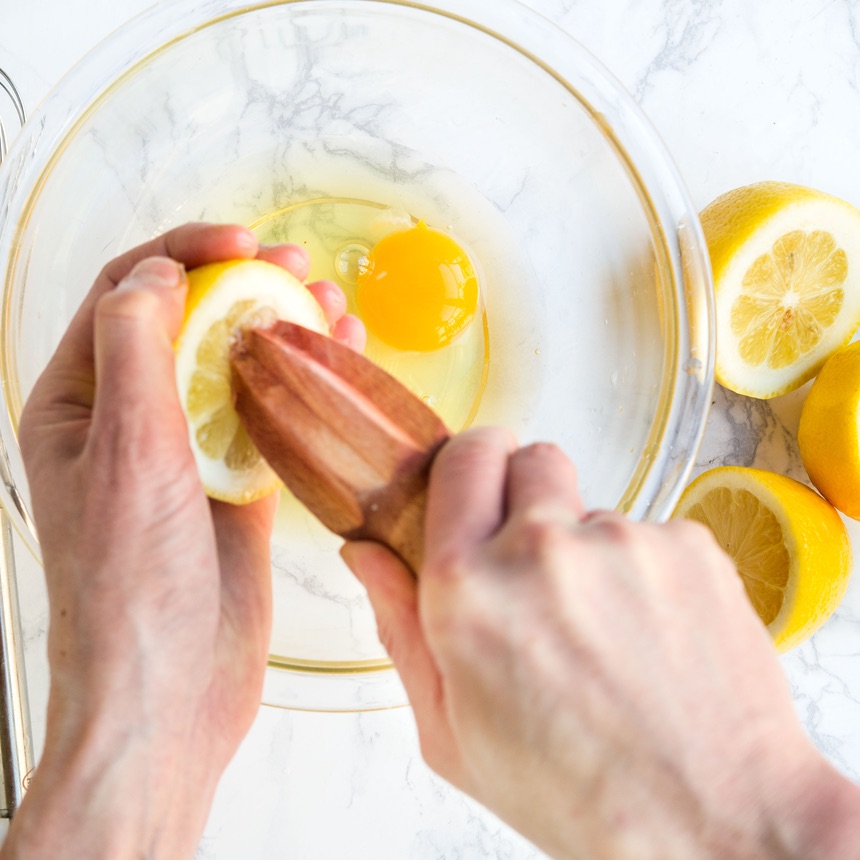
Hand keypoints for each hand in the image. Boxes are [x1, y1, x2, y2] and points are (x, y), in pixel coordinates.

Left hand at [4, 224, 363, 858]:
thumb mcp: (127, 453)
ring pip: (236, 366)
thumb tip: (157, 272)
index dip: (183, 250)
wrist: (172, 691)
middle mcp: (132, 420)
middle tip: (298, 263)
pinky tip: (337, 360)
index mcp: (80, 404)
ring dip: (281, 327)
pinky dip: (302, 383)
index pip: (127, 294)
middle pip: (190, 321)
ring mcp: (188, 452)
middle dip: (243, 280)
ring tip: (330, 300)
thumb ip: (138, 351)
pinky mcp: (237, 484)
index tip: (241, 239)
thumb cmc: (131, 586)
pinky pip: (269, 416)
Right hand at [342, 429, 859, 859]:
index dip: (467, 466)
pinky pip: (652, 534)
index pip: (461, 459)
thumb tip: (367, 554)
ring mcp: (624, 541)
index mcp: (468, 590)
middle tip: (538, 564)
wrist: (711, 818)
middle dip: (526, 497)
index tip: (475, 485)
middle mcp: (543, 549)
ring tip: (606, 630)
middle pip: (529, 460)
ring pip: (593, 509)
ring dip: (589, 550)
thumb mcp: (451, 731)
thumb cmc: (577, 791)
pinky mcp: (690, 546)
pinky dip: (646, 571)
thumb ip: (400, 625)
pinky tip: (650, 635)